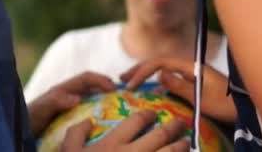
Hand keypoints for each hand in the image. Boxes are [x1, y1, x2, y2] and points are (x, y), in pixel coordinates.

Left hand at [27, 71, 116, 135]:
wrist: (18, 130)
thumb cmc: (28, 119)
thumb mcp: (40, 110)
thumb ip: (55, 101)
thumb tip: (77, 98)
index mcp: (63, 90)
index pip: (87, 78)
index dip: (102, 80)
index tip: (116, 89)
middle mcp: (68, 96)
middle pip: (93, 87)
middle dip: (109, 89)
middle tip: (125, 98)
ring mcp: (70, 106)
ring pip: (93, 99)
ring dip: (107, 101)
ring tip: (121, 110)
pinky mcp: (71, 118)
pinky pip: (88, 111)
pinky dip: (99, 113)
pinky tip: (106, 124)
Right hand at [61, 110, 188, 151]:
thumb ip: (75, 134)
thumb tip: (88, 121)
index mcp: (113, 144)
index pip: (137, 120)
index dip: (148, 114)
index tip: (153, 113)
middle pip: (161, 134)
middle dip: (173, 126)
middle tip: (179, 123)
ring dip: (181, 146)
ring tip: (186, 143)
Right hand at [120, 58, 235, 121]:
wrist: (248, 110)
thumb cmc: (228, 106)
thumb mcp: (203, 99)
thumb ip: (181, 86)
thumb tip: (158, 74)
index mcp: (192, 67)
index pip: (160, 62)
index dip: (142, 71)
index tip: (130, 85)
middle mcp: (191, 67)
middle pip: (160, 63)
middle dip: (140, 69)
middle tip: (122, 79)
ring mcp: (193, 75)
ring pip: (164, 70)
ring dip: (147, 74)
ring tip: (131, 83)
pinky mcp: (195, 84)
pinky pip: (172, 78)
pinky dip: (157, 82)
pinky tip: (150, 91)